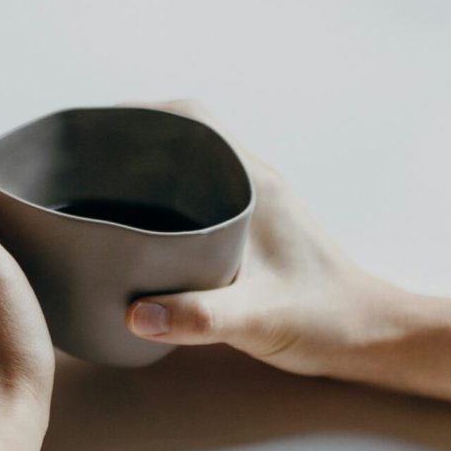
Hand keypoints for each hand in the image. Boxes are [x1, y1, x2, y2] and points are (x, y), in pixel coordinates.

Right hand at [125, 101, 450, 410]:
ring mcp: (254, 205)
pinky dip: (163, 202)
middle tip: (80, 166)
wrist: (370, 336)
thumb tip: (135, 313)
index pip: (194, 119)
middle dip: (131, 142)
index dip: (142, 114)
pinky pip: (198, 198)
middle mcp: (254, 183)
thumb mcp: (259, 318)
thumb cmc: (325, 320)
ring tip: (95, 194)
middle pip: (184, 137)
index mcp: (255, 183)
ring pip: (191, 168)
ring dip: (146, 172)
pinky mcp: (252, 231)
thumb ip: (200, 317)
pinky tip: (135, 234)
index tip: (95, 131)